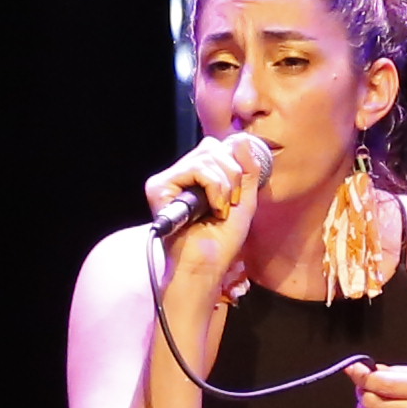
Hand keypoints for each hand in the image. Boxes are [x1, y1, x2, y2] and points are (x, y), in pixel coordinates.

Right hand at [143, 131, 272, 274]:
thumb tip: (242, 140)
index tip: (237, 196)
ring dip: (224, 185)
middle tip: (231, 203)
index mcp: (194, 178)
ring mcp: (166, 181)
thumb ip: (247, 171)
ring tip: (220, 210)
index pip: (216, 149)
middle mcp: (178, 176)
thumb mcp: (244, 201)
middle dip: (232, 174)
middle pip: (211, 146)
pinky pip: (196, 168)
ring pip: (206, 156)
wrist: (205, 267)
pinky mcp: (159, 187)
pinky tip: (212, 209)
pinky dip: (214, 187)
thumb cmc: (221, 243)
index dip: (234, 165)